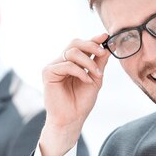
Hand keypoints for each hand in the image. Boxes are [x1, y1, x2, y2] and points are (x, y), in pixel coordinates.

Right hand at [39, 34, 109, 155]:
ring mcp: (54, 66)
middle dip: (91, 45)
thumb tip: (108, 45)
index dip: (93, 39)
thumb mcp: (95, 78)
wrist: (72, 119)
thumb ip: (99, 62)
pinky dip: (80, 72)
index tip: (106, 36)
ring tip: (97, 75)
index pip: (81, 45)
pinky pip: (66, 64)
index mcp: (72, 62)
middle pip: (74, 43)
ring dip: (88, 62)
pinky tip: (87, 81)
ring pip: (72, 52)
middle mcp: (61, 61)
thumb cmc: (81, 102)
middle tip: (102, 53)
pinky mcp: (48, 72)